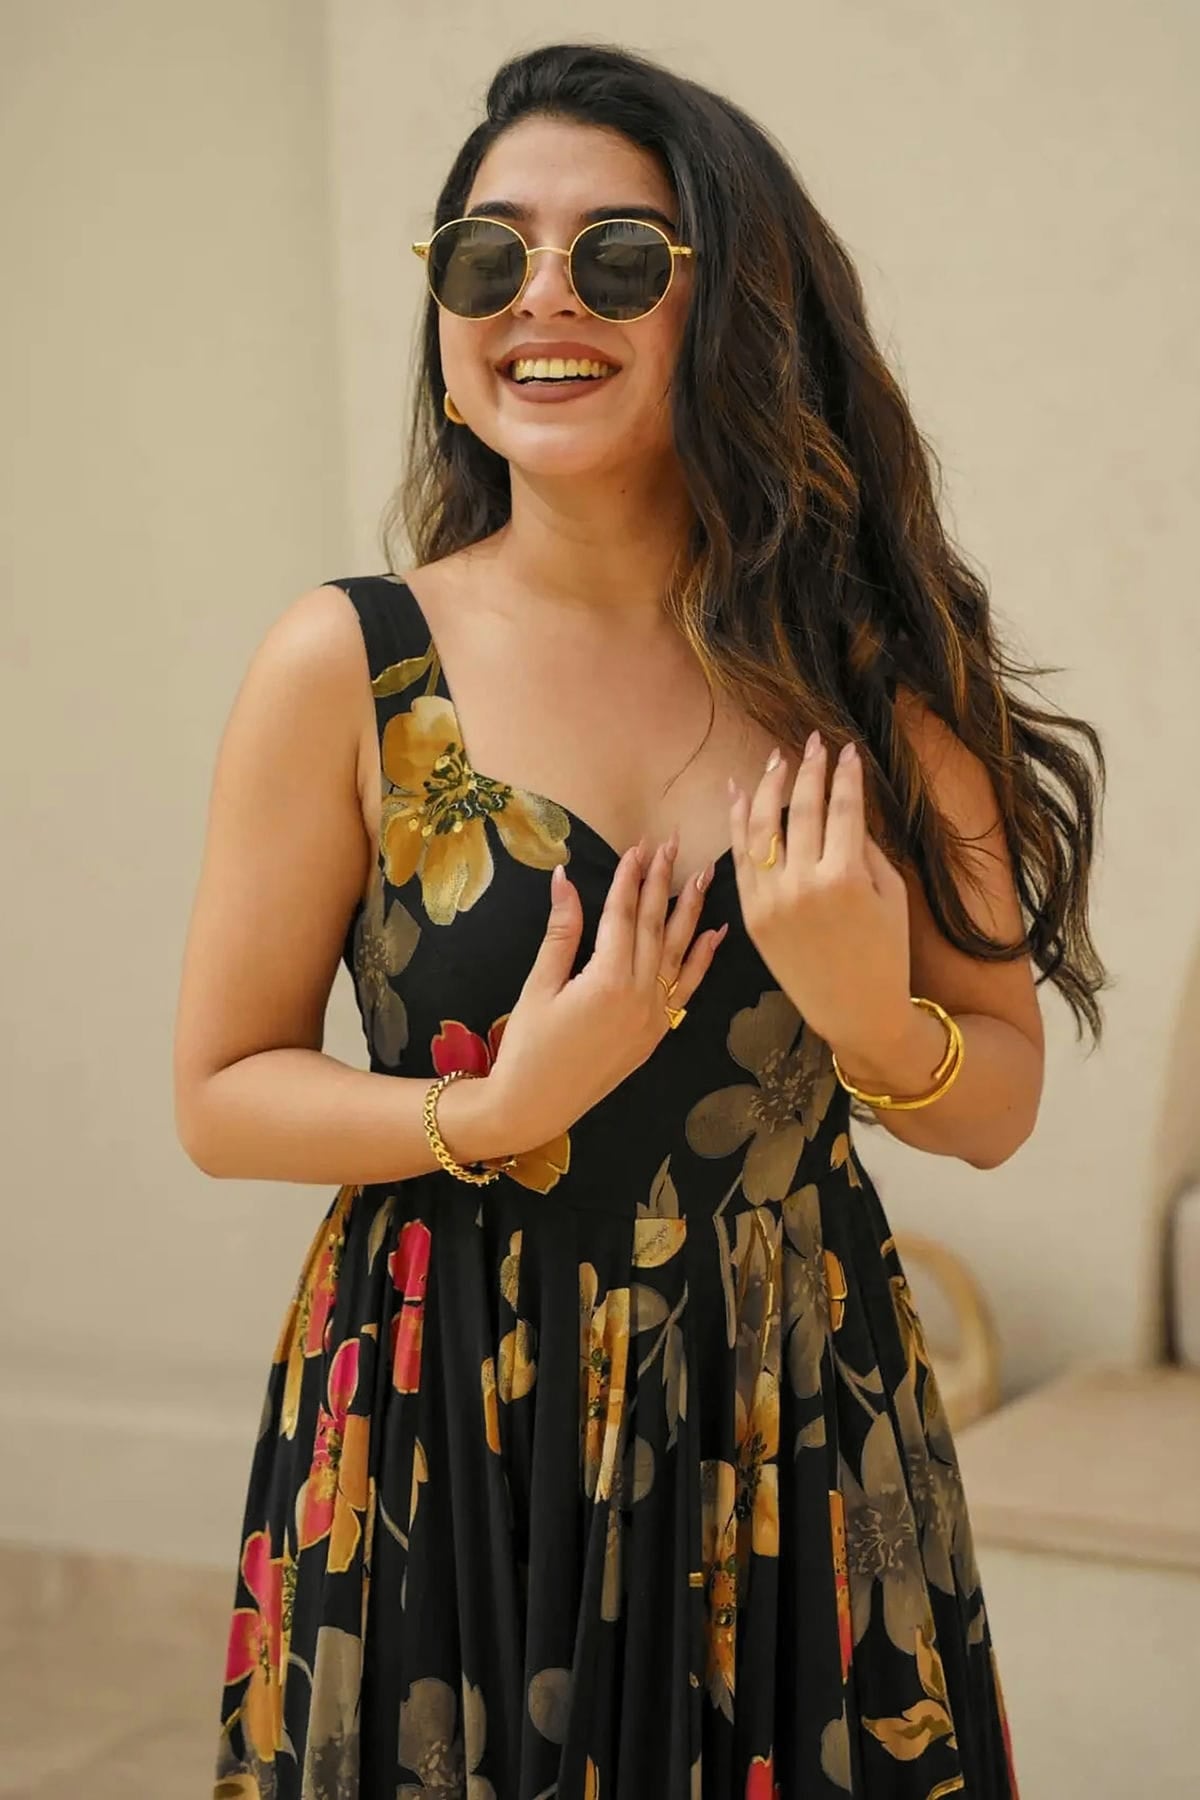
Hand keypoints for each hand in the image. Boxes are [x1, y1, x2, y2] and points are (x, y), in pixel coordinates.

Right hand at [483, 835, 727, 1151]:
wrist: (535, 1105)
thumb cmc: (528, 1046)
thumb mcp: (539, 985)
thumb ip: (561, 932)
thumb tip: (564, 879)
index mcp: (607, 980)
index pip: (623, 916)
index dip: (629, 878)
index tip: (637, 846)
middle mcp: (639, 996)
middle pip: (654, 926)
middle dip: (662, 882)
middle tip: (672, 844)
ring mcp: (654, 1016)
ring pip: (678, 952)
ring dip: (691, 911)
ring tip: (703, 875)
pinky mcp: (657, 1032)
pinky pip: (688, 988)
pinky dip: (703, 959)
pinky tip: (716, 934)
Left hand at [729, 734, 912, 1056]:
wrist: (854, 1010)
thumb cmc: (885, 953)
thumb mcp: (890, 896)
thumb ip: (867, 848)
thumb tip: (845, 807)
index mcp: (846, 877)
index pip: (842, 809)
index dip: (844, 775)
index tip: (846, 749)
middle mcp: (803, 884)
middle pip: (800, 811)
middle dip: (807, 770)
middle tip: (813, 742)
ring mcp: (771, 900)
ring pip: (762, 829)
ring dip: (768, 788)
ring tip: (776, 760)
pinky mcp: (752, 915)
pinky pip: (741, 861)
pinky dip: (739, 825)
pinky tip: (742, 796)